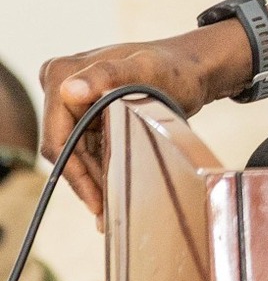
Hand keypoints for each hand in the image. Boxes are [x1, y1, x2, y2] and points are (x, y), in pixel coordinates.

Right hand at [40, 10, 267, 215]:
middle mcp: (62, 84)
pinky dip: (101, 168)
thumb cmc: (175, 66)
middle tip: (105, 213)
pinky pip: (88, 147)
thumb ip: (107, 76)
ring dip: (93, 180)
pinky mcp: (88, 112)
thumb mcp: (145, 70)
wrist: (196, 67)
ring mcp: (75, 100)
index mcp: (62, 74)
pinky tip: (113, 192)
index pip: (58, 137)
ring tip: (109, 211)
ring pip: (76, 151)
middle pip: (65, 147)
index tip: (96, 201)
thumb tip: (68, 89)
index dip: (76, 173)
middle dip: (86, 181)